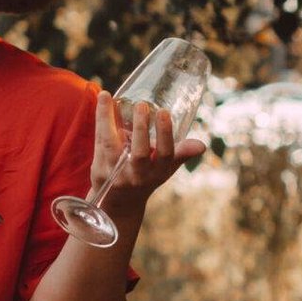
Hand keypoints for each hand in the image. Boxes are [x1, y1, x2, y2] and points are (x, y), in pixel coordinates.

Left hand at [91, 94, 205, 219]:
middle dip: (141, 128)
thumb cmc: (147, 177)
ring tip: (110, 97)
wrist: (120, 203)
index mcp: (158, 172)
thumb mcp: (166, 168)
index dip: (165, 134)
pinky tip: (103, 99)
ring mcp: (116, 173)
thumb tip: (202, 145)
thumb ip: (182, 154)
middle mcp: (137, 175)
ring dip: (110, 121)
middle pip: (139, 153)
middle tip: (142, 104)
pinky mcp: (99, 169)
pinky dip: (101, 120)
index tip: (164, 112)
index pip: (165, 154)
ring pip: (111, 146)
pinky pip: (99, 142)